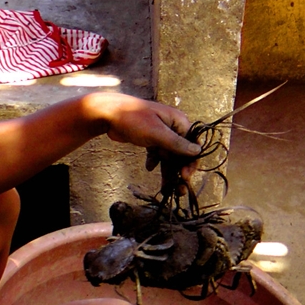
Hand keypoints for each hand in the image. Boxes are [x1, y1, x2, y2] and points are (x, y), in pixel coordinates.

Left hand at [86, 93, 200, 192]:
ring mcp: (161, 133)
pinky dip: (155, 162)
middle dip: (180, 171)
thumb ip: (176, 144)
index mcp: (178, 121)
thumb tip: (197, 151)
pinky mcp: (150, 139)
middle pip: (181, 153)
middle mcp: (172, 127)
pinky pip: (158, 153)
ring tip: (166, 189)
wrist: (108, 114)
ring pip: (169, 156)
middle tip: (179, 189)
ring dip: (168, 171)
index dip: (191, 161)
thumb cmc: (133, 119)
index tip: (186, 176)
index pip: (192, 144)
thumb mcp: (156, 133)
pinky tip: (149, 168)